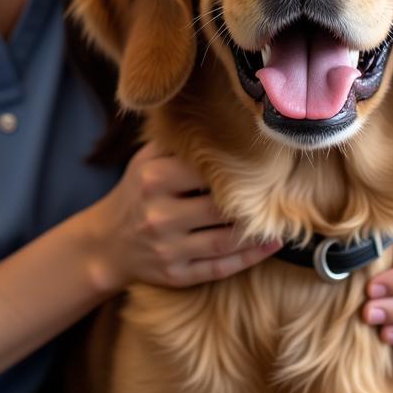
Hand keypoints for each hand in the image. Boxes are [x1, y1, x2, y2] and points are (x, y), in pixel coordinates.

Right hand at [85, 142, 281, 293]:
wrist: (106, 242)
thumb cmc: (135, 192)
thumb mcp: (144, 160)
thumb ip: (176, 142)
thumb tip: (216, 117)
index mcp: (153, 179)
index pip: (205, 172)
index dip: (236, 170)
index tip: (263, 163)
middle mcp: (159, 216)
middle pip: (219, 208)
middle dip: (252, 202)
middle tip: (283, 191)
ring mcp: (168, 249)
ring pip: (225, 241)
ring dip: (260, 231)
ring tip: (286, 219)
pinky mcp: (177, 276)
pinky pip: (221, 268)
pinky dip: (251, 257)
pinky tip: (272, 244)